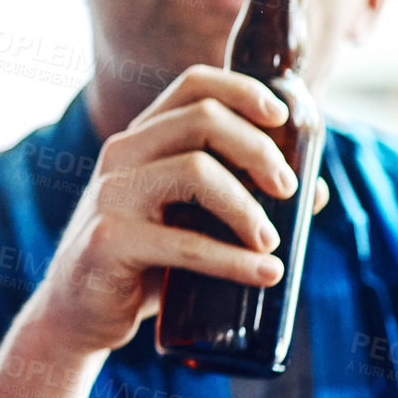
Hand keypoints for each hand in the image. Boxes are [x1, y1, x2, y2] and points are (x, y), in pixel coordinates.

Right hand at [26, 65, 327, 359]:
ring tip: (272, 243)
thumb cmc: (144, 262)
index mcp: (142, 140)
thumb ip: (242, 201)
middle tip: (289, 191)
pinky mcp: (107, 240)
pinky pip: (184, 242)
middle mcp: (121, 155)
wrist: (81, 312)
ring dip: (248, 207)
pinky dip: (234, 260)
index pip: (193, 85)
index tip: (283, 118)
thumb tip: (316, 192)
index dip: (244, 90)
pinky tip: (265, 274)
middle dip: (259, 150)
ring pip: (195, 171)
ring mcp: (110, 195)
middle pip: (202, 119)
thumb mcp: (193, 223)